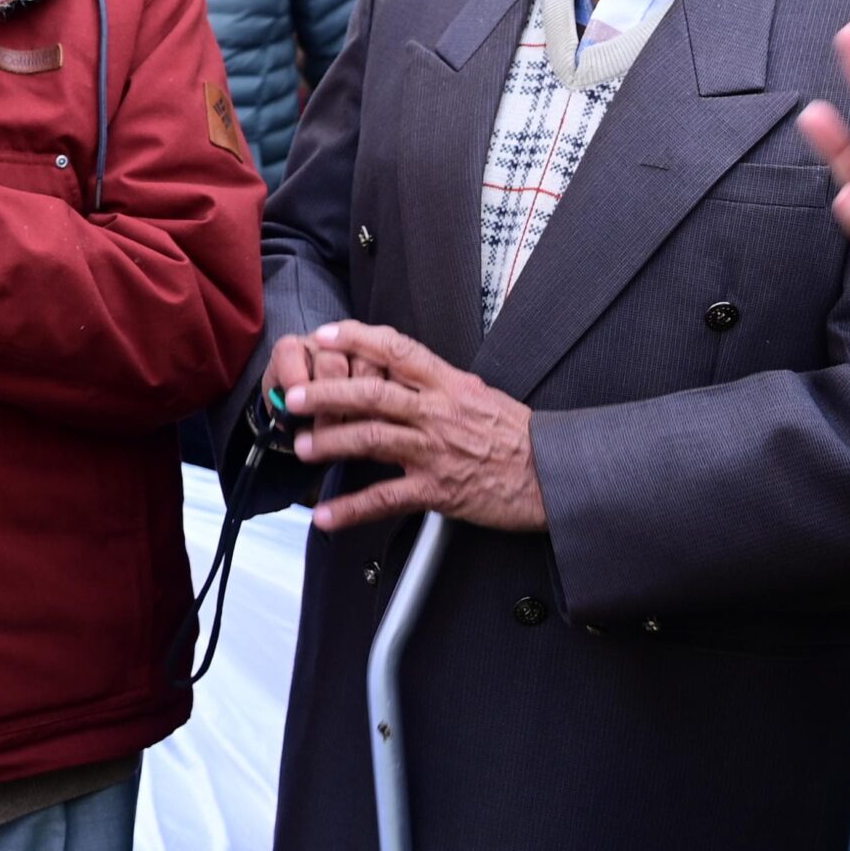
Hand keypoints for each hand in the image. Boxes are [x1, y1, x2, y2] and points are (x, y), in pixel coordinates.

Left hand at [283, 322, 545, 532]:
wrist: (556, 475)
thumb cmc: (520, 437)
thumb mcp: (480, 395)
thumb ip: (438, 383)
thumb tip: (399, 369)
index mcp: (449, 384)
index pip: (397, 349)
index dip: (358, 339)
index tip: (326, 334)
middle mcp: (438, 412)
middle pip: (373, 393)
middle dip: (327, 393)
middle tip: (293, 396)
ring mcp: (436, 451)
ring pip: (373, 439)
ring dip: (331, 442)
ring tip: (302, 447)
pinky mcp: (439, 490)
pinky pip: (386, 498)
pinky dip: (352, 509)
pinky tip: (326, 515)